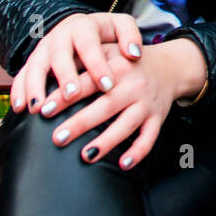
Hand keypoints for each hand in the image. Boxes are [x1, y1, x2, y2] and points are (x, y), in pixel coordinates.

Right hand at [10, 12, 143, 114]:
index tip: (107, 85)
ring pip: (36, 66)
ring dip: (36, 87)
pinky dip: (19, 91)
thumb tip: (134, 54)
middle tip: (72, 96)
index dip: (97, 64)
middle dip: (65, 76)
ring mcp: (43, 48)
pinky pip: (22, 75)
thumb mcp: (121, 26)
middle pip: (59, 55)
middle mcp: (59, 35)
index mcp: (83, 26)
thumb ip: (130, 35)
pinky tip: (20, 109)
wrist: (82, 28)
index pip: (89, 44)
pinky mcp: (33, 61)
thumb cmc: (106, 32)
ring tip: (39, 109)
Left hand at [39, 39, 204, 169]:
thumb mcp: (108, 51)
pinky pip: (149, 137)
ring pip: (126, 125)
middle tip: (57, 138)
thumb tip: (48, 70)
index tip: (44, 109)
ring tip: (86, 156)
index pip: (88, 82)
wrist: (171, 66)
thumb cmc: (128, 62)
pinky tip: (123, 164)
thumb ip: (83, 59)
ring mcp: (146, 104)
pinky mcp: (158, 118)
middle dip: (81, 123)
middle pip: (105, 106)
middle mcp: (133, 86)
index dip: (66, 96)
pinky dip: (138, 152)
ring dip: (107, 141)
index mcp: (117, 68)